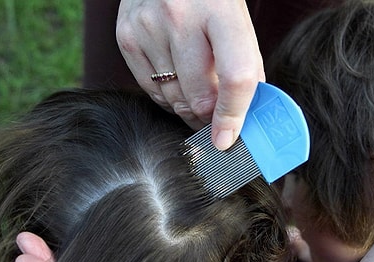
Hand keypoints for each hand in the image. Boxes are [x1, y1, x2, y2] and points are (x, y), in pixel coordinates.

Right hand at [116, 0, 264, 149]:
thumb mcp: (236, 21)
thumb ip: (244, 65)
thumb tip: (246, 116)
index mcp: (221, 11)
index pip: (235, 77)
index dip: (234, 115)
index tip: (227, 138)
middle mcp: (180, 17)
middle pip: (199, 96)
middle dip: (209, 117)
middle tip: (215, 121)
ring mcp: (148, 27)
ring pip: (173, 99)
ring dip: (189, 108)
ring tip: (198, 96)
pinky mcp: (127, 37)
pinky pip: (150, 90)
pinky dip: (167, 97)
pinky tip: (177, 83)